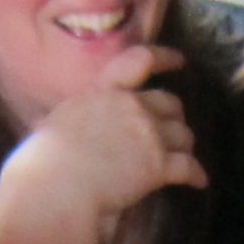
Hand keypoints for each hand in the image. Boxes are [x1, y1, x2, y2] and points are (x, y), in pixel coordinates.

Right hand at [0, 43, 207, 243]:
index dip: (164, 58)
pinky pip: (188, 166)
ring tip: (183, 155)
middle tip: (173, 128)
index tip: (180, 61)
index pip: (138, 62)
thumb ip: (67, 118)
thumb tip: (50, 126)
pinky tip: (198, 181)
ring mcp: (147, 135)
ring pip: (182, 134)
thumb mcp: (53, 124)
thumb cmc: (44, 160)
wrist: (56, 185)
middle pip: (169, 103)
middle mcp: (130, 107)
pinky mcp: (157, 165)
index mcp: (102, 92)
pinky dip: (195, 174)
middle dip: (174, 116)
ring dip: (185, 145)